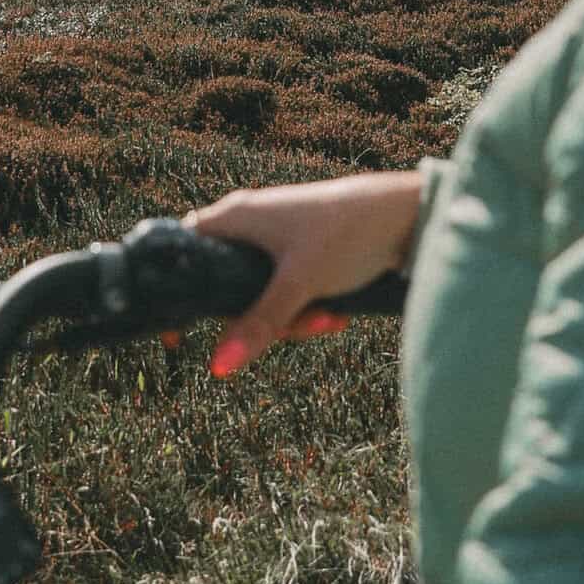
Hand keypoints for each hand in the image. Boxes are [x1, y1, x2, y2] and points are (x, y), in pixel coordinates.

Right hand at [182, 170, 422, 375]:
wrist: (405, 216)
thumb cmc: (346, 234)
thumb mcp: (300, 286)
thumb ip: (259, 324)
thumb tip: (216, 367)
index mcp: (236, 217)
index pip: (185, 250)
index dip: (179, 292)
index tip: (179, 336)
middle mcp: (251, 224)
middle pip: (228, 286)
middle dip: (260, 318)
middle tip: (292, 326)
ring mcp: (278, 239)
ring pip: (263, 296)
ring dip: (292, 318)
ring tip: (328, 317)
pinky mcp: (303, 254)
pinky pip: (289, 293)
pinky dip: (307, 308)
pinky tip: (337, 313)